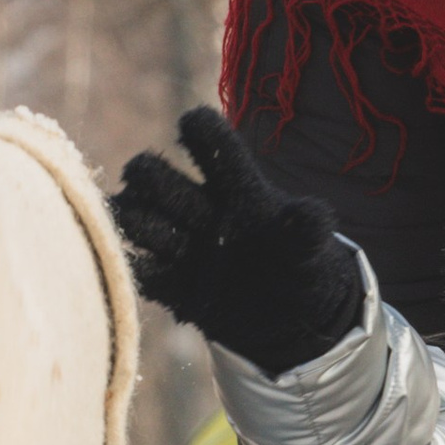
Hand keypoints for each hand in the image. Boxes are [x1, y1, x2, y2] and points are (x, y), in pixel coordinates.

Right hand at [111, 106, 364, 374]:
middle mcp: (203, 213)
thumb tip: (311, 214)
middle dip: (148, 174)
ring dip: (131, 218)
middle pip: (161, 180)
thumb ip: (310, 232)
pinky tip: (132, 267)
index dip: (204, 133)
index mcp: (240, 193)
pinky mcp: (174, 287)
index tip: (191, 122)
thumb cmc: (304, 271)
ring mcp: (184, 248)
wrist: (292, 321)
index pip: (219, 152)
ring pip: (140, 220)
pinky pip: (144, 272)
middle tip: (140, 176)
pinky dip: (134, 268)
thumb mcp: (313, 252)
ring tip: (132, 222)